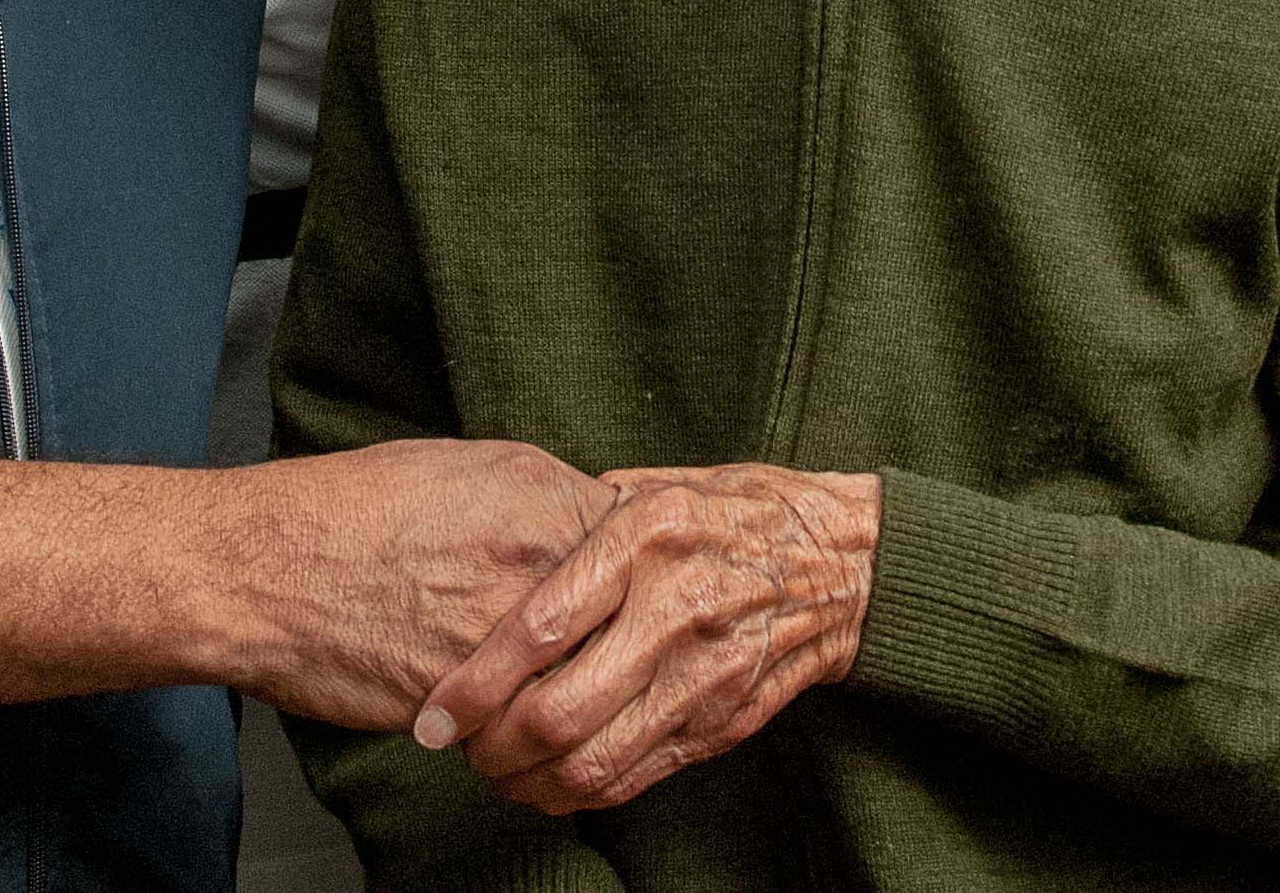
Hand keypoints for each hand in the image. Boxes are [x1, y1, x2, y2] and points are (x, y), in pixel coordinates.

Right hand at [214, 438, 615, 730]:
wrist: (258, 571)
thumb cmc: (346, 510)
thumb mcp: (464, 467)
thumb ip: (542, 497)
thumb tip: (587, 523)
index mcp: (543, 498)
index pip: (642, 543)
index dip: (636, 568)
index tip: (630, 583)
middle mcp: (537, 565)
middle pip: (627, 615)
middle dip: (618, 634)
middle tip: (602, 642)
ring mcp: (506, 638)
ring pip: (581, 678)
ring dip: (572, 688)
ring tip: (551, 685)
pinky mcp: (469, 701)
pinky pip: (523, 722)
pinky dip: (517, 725)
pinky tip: (498, 711)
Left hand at [409, 461, 880, 812]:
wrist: (847, 561)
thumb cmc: (739, 512)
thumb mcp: (660, 486)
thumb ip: (584, 519)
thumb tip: (502, 550)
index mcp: (648, 538)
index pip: (538, 629)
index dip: (473, 685)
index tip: (432, 715)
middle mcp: (674, 609)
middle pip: (557, 713)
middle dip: (490, 748)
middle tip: (458, 747)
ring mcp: (702, 674)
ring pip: (592, 763)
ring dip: (527, 783)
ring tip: (496, 772)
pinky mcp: (722, 721)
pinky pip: (634, 778)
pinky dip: (579, 794)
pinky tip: (550, 782)